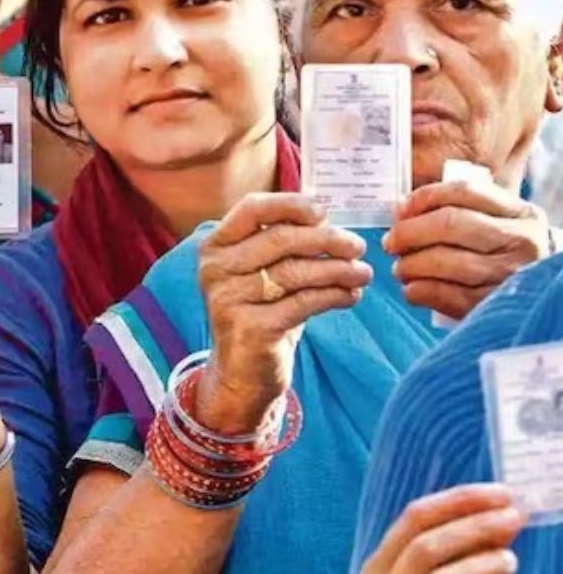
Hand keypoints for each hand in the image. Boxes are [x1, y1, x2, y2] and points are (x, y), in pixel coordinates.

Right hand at [196, 193, 372, 433]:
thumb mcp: (260, 271)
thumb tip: (327, 216)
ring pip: (296, 272)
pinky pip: (304, 303)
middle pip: (281, 239)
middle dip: (328, 240)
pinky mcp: (251, 328)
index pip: (252, 209)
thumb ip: (281, 242)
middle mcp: (215, 269)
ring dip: (338, 270)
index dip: (291, 205)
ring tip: (363, 273)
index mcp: (215, 246)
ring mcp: (229, 299)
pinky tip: (351, 295)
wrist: (241, 372)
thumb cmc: (259, 311)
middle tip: (358, 247)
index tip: (324, 213)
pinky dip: (335, 296)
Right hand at [361, 484, 525, 573]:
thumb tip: (497, 520)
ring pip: (424, 553)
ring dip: (472, 543)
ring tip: (511, 547)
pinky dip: (477, 570)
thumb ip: (455, 554)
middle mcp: (381, 573)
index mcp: (381, 563)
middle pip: (419, 533)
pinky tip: (505, 563)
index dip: (458, 500)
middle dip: (469, 517)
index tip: (499, 492)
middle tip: (513, 510)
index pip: (414, 517)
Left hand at [384, 181, 550, 319]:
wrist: (539, 298)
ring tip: (401, 269)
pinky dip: (420, 291)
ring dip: (412, 265)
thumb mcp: (496, 226)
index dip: (423, 198)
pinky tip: (412, 290)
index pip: (463, 191)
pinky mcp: (495, 305)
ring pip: (448, 261)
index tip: (399, 211)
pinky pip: (448, 295)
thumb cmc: (501, 257)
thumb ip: (460, 211)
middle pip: (451, 224)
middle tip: (391, 243)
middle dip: (410, 232)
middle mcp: (521, 241)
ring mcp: (511, 274)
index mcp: (519, 213)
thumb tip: (403, 210)